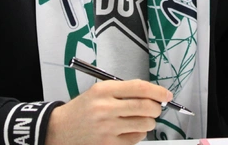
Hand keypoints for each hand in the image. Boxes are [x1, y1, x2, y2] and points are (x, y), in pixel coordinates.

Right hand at [45, 79, 172, 144]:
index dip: (158, 91)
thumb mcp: (98, 91)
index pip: (140, 88)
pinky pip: (136, 138)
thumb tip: (151, 93)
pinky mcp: (109, 144)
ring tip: (140, 119)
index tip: (166, 94)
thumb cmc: (82, 109)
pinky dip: (138, 134)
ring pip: (145, 124)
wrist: (60, 129)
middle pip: (146, 106)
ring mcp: (108, 128)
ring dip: (148, 121)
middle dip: (157, 107)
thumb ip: (123, 90)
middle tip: (155, 107)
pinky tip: (129, 129)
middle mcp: (106, 108)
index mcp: (104, 90)